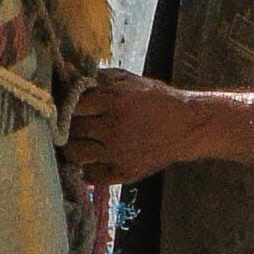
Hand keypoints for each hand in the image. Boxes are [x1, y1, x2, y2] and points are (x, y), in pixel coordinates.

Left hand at [66, 71, 199, 182]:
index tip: (65, 104)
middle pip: (71, 129)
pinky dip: (87, 168)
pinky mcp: (125, 172)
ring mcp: (118, 153)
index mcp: (114, 100)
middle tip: (70, 123)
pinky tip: (92, 158)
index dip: (66, 104)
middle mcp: (114, 128)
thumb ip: (100, 79)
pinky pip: (91, 175)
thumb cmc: (157, 99)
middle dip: (67, 125)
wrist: (187, 126)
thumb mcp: (130, 80)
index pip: (72, 104)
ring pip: (75, 154)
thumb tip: (70, 78)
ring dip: (72, 147)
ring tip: (79, 141)